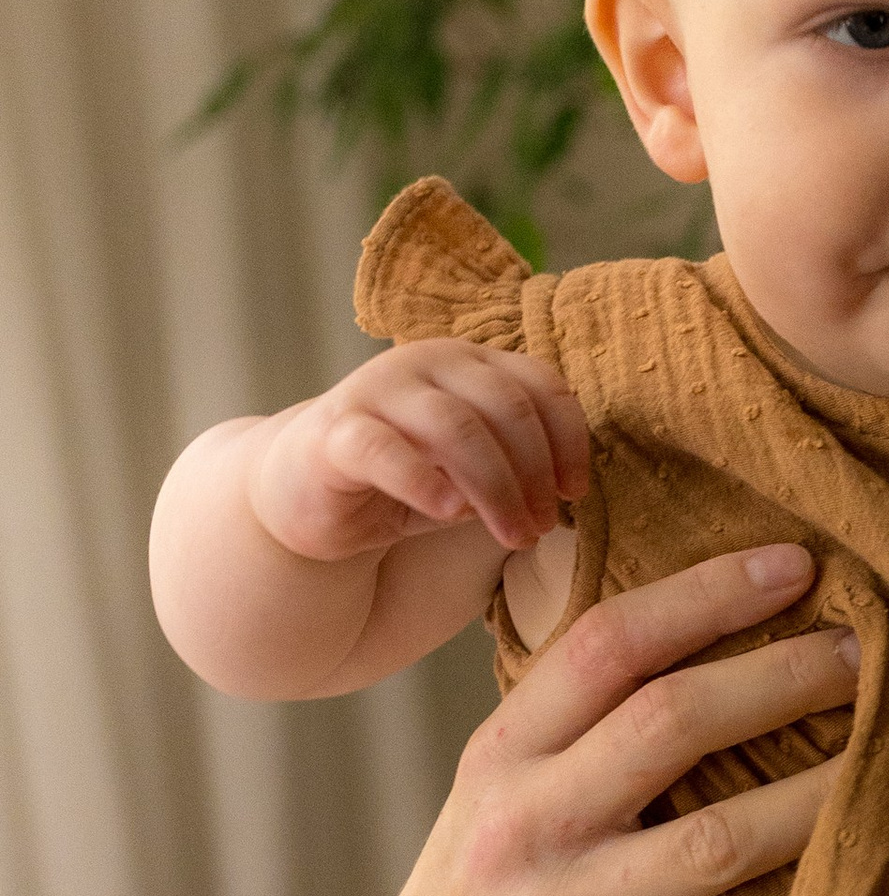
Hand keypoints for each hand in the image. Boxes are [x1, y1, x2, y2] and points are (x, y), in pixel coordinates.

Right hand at [251, 341, 590, 562]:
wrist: (307, 495)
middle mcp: (426, 361)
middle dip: (535, 473)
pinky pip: (386, 449)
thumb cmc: (406, 478)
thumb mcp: (474, 468)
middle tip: (544, 526)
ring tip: (514, 534)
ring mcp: (377, 390)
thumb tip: (573, 492)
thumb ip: (519, 463)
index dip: (568, 440)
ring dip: (497, 488)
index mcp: (469, 362)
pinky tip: (451, 514)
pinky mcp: (336, 431)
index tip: (574, 494)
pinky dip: (426, 482)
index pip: (539, 384)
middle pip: (506, 406)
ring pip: (456, 426)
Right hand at [336, 545, 856, 895]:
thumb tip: (701, 638)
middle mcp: (520, 825)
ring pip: (717, 840)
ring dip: (821, 797)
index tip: (799, 560)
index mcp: (500, 758)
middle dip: (783, 675)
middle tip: (873, 649)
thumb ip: (572, 736)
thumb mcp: (494, 810)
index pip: (606, 643)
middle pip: (670, 721)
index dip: (706, 593)